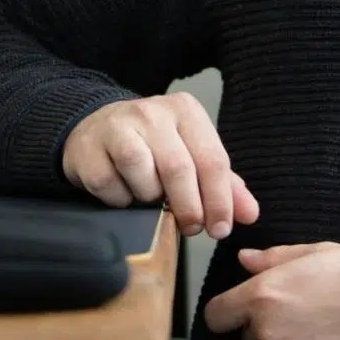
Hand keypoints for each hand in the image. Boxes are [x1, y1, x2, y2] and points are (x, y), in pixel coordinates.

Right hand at [60, 93, 257, 238]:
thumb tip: (250, 214)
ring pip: (144, 177)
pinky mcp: (90, 149)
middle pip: (179, 169)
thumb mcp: (191, 155)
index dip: (220, 201)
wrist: (93, 130)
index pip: (213, 159)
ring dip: (150, 199)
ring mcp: (117, 127)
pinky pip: (112, 187)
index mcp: (186, 111)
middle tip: (192, 228)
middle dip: (189, 207)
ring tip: (150, 198)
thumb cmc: (151, 146)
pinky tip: (123, 193)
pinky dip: (121, 200)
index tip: (221, 229)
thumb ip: (223, 184)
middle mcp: (152, 112)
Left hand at [200, 242, 339, 339]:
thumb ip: (272, 259)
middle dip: (264, 328)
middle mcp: (267, 333)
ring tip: (318, 332)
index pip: (216, 316)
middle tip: (298, 314)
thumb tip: (244, 260)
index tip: (240, 310)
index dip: (227, 312)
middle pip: (247, 339)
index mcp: (261, 297)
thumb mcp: (313, 253)